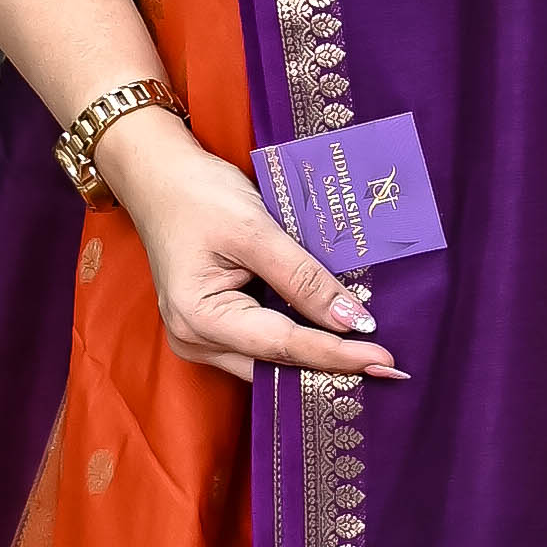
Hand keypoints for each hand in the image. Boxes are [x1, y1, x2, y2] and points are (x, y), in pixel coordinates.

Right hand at [99, 108, 403, 389]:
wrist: (159, 177)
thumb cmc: (199, 195)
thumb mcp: (255, 229)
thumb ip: (304, 277)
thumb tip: (354, 320)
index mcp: (200, 317)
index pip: (283, 346)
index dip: (337, 355)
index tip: (385, 361)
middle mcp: (195, 340)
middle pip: (276, 366)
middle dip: (330, 367)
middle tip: (387, 369)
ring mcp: (200, 339)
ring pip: (270, 363)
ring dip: (315, 358)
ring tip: (369, 356)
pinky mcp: (210, 329)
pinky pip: (260, 348)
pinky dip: (296, 343)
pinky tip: (334, 339)